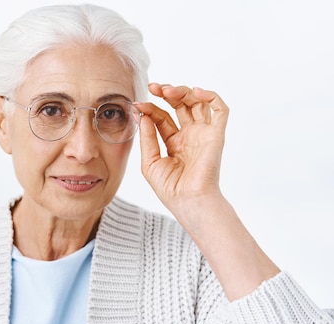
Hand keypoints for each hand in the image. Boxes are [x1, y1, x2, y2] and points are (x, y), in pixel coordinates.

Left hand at [135, 83, 228, 216]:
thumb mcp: (149, 161)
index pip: (162, 117)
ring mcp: (203, 134)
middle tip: (154, 87)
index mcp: (174, 142)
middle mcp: (190, 135)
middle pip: (180, 105)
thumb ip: (147, 138)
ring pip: (198, 102)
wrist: (188, 201)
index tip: (137, 104)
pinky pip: (221, 109)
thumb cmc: (170, 188)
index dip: (150, 107)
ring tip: (168, 90)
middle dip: (167, 93)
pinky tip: (195, 92)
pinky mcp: (216, 134)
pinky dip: (211, 96)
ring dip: (183, 91)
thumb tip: (143, 115)